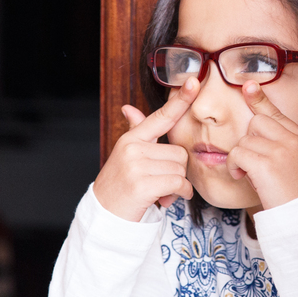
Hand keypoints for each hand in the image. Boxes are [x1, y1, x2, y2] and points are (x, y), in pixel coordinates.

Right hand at [93, 78, 199, 221]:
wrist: (103, 215)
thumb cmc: (119, 185)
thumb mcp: (125, 155)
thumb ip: (135, 132)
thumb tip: (129, 108)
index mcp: (132, 139)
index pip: (161, 116)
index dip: (180, 100)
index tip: (194, 81)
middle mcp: (133, 148)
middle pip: (179, 153)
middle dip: (177, 171)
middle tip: (163, 183)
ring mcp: (136, 166)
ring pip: (180, 169)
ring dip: (177, 185)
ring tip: (161, 193)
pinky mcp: (142, 184)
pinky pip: (178, 183)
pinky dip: (180, 194)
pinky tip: (167, 200)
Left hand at [226, 81, 297, 210]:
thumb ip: (288, 154)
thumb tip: (261, 147)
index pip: (279, 115)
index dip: (261, 101)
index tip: (248, 87)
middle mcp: (295, 141)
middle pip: (258, 123)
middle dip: (249, 141)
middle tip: (251, 164)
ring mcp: (282, 151)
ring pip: (246, 139)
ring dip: (240, 158)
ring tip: (248, 176)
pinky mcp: (267, 164)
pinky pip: (238, 153)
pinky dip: (234, 166)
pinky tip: (242, 178)